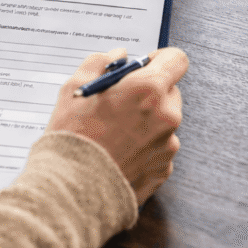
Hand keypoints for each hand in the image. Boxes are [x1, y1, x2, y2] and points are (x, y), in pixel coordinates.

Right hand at [48, 47, 187, 203]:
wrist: (70, 191)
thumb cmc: (72, 137)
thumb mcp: (75, 89)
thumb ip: (100, 62)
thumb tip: (119, 56)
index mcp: (149, 89)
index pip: (176, 59)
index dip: (160, 60)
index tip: (144, 67)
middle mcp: (167, 115)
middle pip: (170, 92)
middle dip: (150, 94)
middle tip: (121, 103)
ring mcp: (168, 146)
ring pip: (164, 123)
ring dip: (147, 122)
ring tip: (115, 134)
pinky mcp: (163, 170)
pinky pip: (159, 150)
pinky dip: (144, 149)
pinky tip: (119, 154)